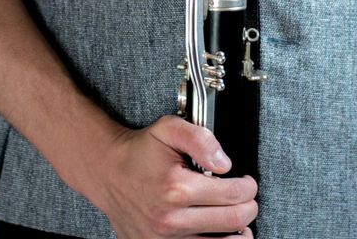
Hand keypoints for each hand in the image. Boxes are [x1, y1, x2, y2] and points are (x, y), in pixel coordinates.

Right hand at [86, 115, 257, 237]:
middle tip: (247, 198)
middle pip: (233, 221)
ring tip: (237, 219)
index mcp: (177, 188)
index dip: (249, 187)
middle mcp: (171, 219)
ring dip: (238, 232)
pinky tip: (221, 234)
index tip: (248, 182)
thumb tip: (225, 163)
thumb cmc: (140, 151)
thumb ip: (201, 139)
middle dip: (248, 207)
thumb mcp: (170, 129)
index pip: (233, 194)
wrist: (107, 172)